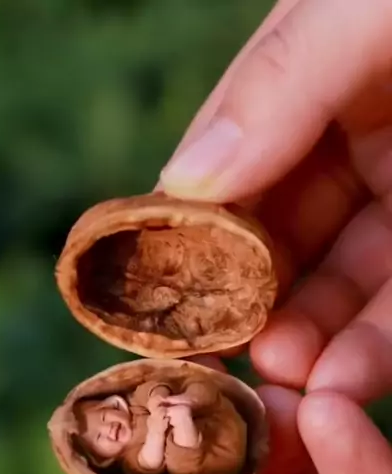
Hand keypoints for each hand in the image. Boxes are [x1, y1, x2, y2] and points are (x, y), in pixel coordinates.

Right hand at [159, 0, 391, 405]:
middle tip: (219, 353)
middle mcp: (354, 142)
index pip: (229, 163)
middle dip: (247, 300)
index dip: (191, 228)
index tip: (158, 291)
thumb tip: (186, 180)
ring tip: (280, 376)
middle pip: (278, 239)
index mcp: (314, 80)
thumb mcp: (363, 10)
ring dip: (305, 339)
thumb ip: (278, 85)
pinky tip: (338, 382)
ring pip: (339, 288)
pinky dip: (369, 353)